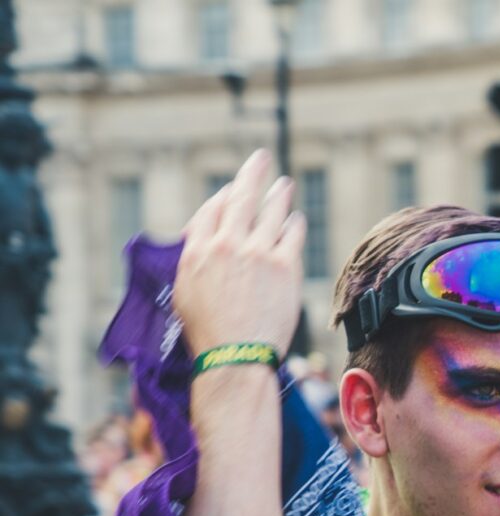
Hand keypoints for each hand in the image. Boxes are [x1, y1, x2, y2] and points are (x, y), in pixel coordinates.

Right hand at [173, 150, 305, 357]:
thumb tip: (201, 247)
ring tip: (284, 185)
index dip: (223, 198)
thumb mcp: (184, 294)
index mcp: (197, 251)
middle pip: (241, 198)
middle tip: (261, 159)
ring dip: (279, 195)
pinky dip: (295, 224)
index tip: (231, 192)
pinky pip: (292, 234)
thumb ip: (193, 263)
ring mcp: (257, 252)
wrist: (236, 354)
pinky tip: (297, 220)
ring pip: (271, 211)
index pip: (211, 210)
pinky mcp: (284, 265)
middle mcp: (227, 244)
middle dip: (252, 174)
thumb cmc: (209, 333)